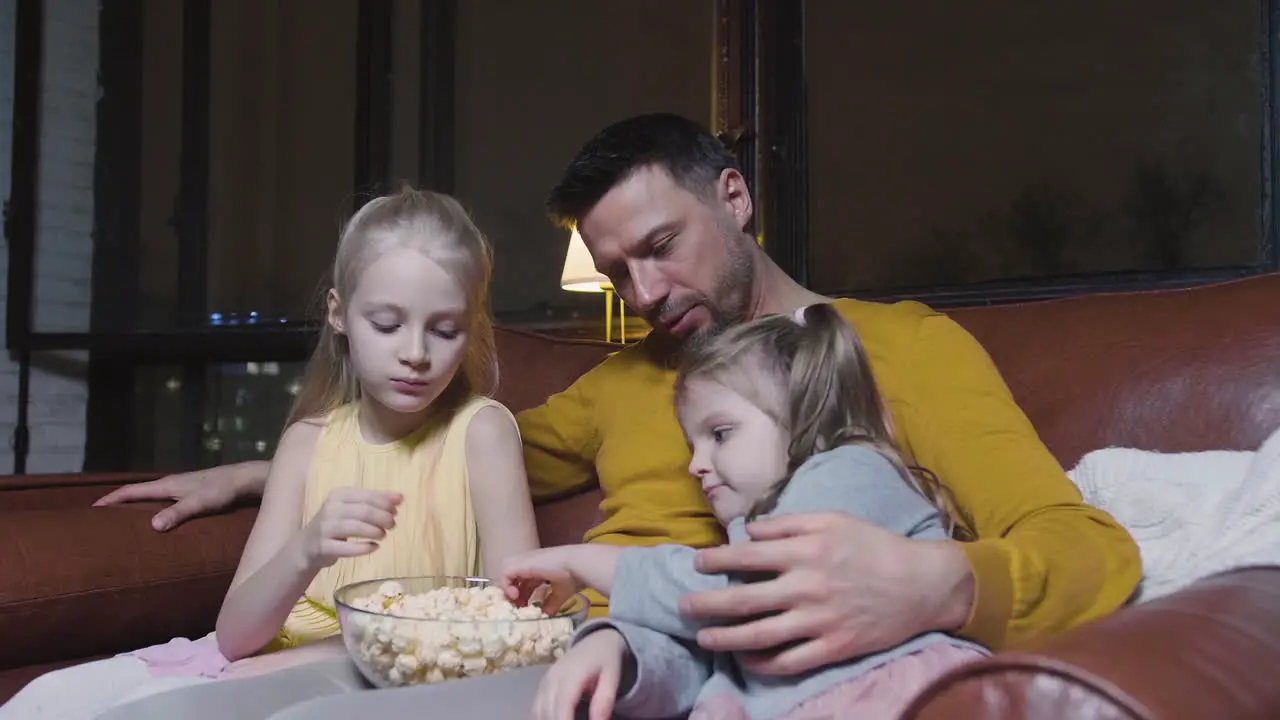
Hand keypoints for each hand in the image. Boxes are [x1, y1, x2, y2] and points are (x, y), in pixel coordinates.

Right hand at [92, 462, 268, 531]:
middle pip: (138, 492)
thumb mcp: (199, 503)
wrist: (244, 480)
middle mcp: (170, 483)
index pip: (131, 491)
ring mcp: (180, 487)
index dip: (112, 499)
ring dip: (136, 505)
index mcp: (166, 485)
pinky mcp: (191, 492)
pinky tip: (156, 517)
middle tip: (102, 517)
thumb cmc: (222, 490)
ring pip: (151, 496)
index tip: (93, 508)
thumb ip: (177, 514)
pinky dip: (153, 507)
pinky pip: (164, 500)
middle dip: (119, 502)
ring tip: (123, 520)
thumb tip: (153, 526)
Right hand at [299, 487, 401, 569]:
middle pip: (364, 511)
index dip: (385, 504)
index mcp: (339, 494)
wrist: (307, 546)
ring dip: (376, 532)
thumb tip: (400, 497)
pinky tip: (374, 547)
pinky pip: (348, 548)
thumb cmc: (336, 524)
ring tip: (383, 535)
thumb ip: (376, 501)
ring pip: (357, 528)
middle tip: (392, 525)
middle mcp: (331, 508)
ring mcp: (326, 528)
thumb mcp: (353, 508)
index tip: (396, 511)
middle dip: (383, 518)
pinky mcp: (324, 547)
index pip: (368, 496)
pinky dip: (364, 548)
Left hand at [498, 546, 583, 614]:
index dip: (522, 593)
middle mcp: (530, 562)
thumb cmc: (574, 576)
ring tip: (516, 600)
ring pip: (506, 571)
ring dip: (508, 587)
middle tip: (518, 605)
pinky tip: (515, 595)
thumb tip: (546, 616)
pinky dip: (506, 585)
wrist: (578, 564)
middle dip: (513, 590)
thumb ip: (551, 604)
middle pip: (513, 575)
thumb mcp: (560, 593)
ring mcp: (525, 561)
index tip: (526, 606)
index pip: (524, 579)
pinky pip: (505, 574)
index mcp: (540, 567)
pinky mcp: (521, 563)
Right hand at [533, 628, 628, 719]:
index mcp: (570, 676)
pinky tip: (558, 719)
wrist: (596, 641)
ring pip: (539, 713)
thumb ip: (604, 702)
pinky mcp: (541, 686)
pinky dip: (544, 719)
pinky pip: (537, 709)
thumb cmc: (606, 660)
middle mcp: (552, 679)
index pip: (562, 708)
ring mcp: (544, 683)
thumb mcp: (612, 678)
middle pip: (548, 714)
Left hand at [681, 512, 973, 675]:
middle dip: (707, 605)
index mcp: (805, 552)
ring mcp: (819, 621)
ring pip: (760, 636)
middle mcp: (807, 588)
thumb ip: (787, 522)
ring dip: (726, 639)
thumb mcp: (832, 520)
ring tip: (704, 638)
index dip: (716, 561)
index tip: (697, 563)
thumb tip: (749, 529)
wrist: (921, 584)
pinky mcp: (834, 648)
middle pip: (744, 601)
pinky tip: (746, 661)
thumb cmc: (874, 545)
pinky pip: (789, 662)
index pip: (746, 557)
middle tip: (684, 607)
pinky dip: (764, 664)